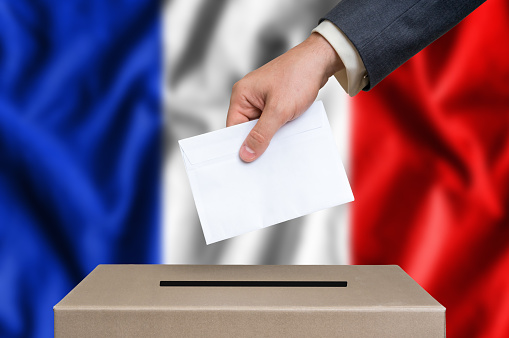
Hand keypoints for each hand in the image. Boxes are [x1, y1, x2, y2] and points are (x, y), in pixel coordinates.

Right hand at [226, 32, 343, 161]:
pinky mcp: (275, 102)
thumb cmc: (298, 76)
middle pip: (246, 129)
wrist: (320, 61)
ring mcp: (262, 100)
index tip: (245, 163)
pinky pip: (272, 122)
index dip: (239, 145)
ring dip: (270, 137)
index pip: (233, 128)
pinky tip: (286, 136)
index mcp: (241, 95)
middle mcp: (249, 97)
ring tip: (278, 147)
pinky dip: (278, 130)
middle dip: (256, 142)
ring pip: (261, 127)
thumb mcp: (279, 110)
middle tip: (264, 161)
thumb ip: (261, 134)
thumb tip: (246, 153)